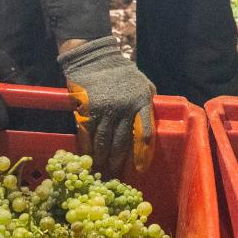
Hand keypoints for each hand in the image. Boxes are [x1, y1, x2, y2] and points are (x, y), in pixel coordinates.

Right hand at [59, 37, 154, 176]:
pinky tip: (88, 159)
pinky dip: (87, 148)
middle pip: (121, 143)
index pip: (145, 134)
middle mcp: (124, 109)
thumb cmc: (123, 72)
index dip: (142, 154)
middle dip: (118, 163)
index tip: (139, 169)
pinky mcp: (86, 110)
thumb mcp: (143, 84)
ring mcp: (104, 110)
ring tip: (101, 173)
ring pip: (103, 142)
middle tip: (115, 178)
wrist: (95, 58)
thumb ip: (147, 103)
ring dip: (102, 160)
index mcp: (141, 102)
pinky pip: (87, 135)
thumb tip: (151, 125)